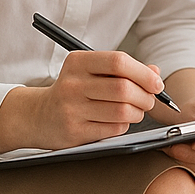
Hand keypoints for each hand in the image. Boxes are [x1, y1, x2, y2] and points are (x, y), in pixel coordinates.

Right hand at [0, 50, 162, 152]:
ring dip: (138, 113)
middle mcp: (72, 84)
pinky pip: (113, 129)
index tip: (156, 83)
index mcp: (78, 62)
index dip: (144, 73)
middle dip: (145, 96)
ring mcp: (71, 109)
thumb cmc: (74, 90)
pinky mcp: (74, 132)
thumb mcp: (93, 72)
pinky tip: (119, 121)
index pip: (119, 61)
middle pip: (123, 88)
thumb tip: (155, 73)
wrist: (38, 116)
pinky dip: (124, 125)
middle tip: (149, 100)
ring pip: (122, 111)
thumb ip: (124, 69)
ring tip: (136, 111)